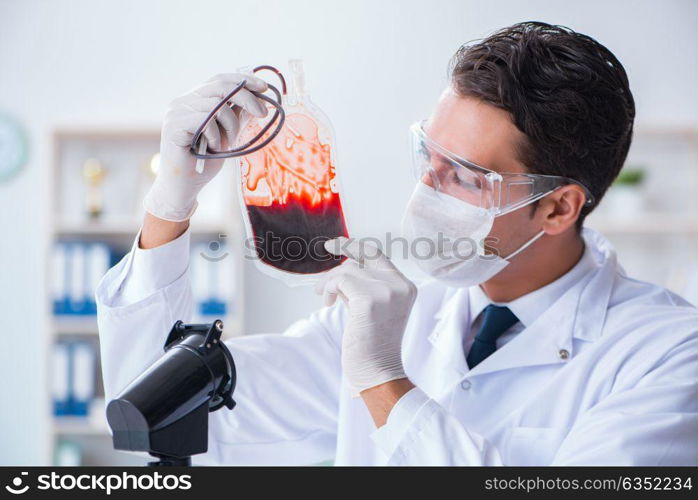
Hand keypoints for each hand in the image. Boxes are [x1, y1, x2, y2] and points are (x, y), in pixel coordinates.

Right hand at [143, 73, 268, 221]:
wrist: (184, 186)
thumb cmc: (204, 161)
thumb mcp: (227, 134)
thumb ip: (237, 116)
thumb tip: (259, 100)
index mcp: (195, 100)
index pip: (220, 80)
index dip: (243, 80)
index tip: (264, 88)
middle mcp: (183, 100)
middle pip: (221, 87)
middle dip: (247, 98)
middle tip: (263, 113)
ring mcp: (176, 111)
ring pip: (217, 106)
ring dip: (230, 127)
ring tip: (225, 145)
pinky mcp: (173, 124)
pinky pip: (206, 120)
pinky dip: (215, 135)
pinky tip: (211, 148)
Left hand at [316, 237, 417, 393]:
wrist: (378, 372)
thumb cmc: (372, 346)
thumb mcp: (373, 309)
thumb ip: (365, 288)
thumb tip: (343, 271)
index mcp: (406, 287)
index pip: (379, 256)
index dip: (356, 246)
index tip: (336, 245)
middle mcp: (400, 285)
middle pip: (362, 259)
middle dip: (340, 257)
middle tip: (325, 255)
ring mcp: (387, 291)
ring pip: (348, 269)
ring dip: (330, 282)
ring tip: (326, 299)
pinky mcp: (369, 299)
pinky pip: (340, 280)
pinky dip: (329, 289)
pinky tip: (327, 304)